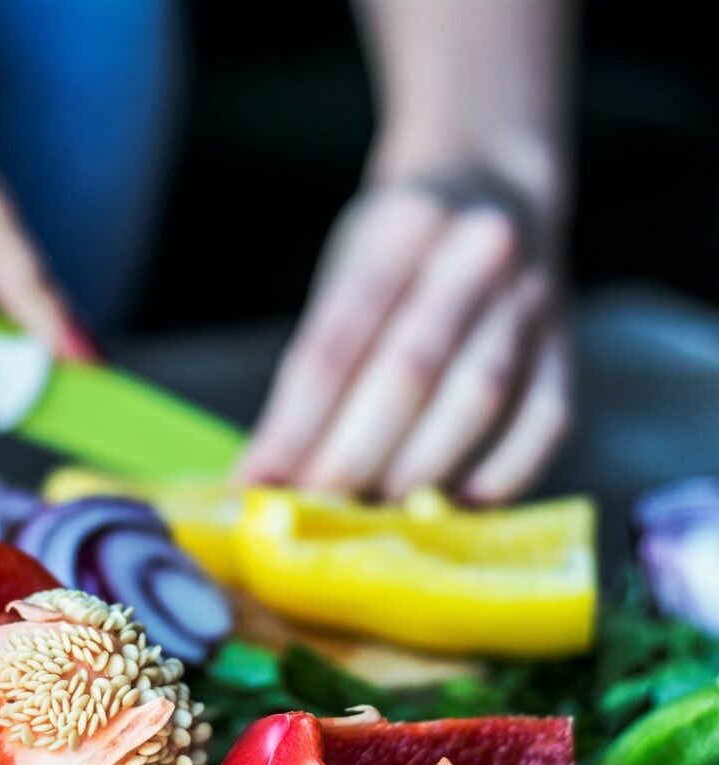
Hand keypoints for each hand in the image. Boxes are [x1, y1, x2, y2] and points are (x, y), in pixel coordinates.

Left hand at [239, 180, 569, 503]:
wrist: (494, 186)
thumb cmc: (398, 251)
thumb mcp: (344, 272)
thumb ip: (319, 363)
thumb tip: (276, 469)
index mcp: (401, 225)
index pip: (335, 342)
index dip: (292, 425)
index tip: (256, 482)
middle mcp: (476, 252)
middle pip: (407, 373)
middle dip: (351, 457)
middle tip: (310, 514)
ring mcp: (532, 297)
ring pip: (477, 398)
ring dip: (418, 472)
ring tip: (370, 520)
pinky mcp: (566, 344)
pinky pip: (544, 421)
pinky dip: (499, 476)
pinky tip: (454, 511)